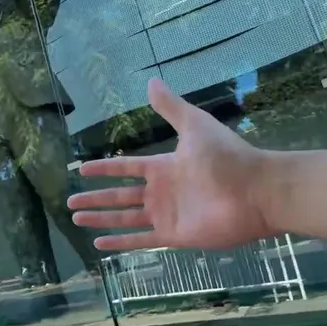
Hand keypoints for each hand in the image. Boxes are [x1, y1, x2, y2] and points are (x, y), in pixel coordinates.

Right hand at [69, 78, 275, 251]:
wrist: (256, 191)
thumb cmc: (227, 157)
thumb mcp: (195, 126)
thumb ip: (171, 108)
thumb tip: (151, 81)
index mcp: (164, 167)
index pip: (126, 169)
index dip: (105, 170)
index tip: (82, 170)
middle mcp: (162, 192)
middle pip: (120, 196)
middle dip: (96, 198)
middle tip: (70, 203)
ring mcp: (167, 215)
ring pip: (125, 218)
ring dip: (101, 219)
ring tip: (77, 219)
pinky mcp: (174, 236)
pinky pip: (141, 240)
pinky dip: (121, 243)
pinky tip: (100, 244)